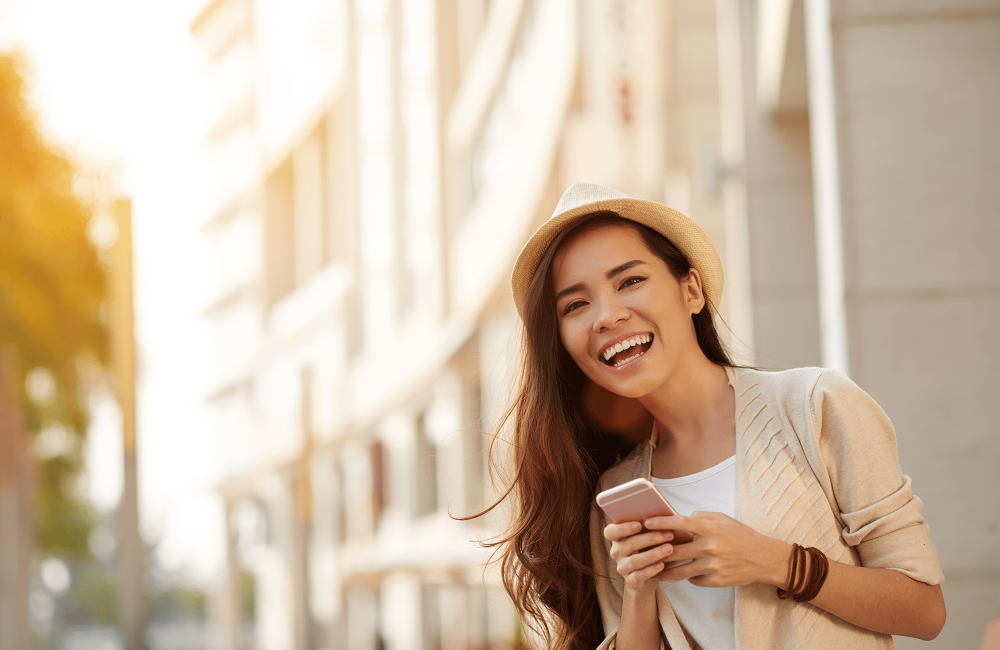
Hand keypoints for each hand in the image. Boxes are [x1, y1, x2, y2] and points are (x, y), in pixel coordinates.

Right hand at [604, 520, 677, 595]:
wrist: (647, 576)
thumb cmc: (648, 547)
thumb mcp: (645, 536)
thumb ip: (648, 526)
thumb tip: (662, 514)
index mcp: (617, 537)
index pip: (610, 531)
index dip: (623, 528)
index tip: (639, 525)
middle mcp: (616, 552)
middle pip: (629, 544)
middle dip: (650, 538)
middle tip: (669, 534)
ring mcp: (622, 567)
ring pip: (635, 561)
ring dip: (653, 554)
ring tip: (670, 549)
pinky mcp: (631, 580)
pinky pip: (639, 575)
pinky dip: (651, 570)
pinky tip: (662, 564)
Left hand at [645, 512, 790, 587]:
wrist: (764, 559)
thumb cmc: (742, 536)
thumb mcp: (723, 520)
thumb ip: (701, 517)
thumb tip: (682, 518)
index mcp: (710, 529)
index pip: (679, 523)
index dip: (660, 523)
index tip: (646, 523)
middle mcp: (709, 547)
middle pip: (673, 551)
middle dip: (655, 551)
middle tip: (642, 550)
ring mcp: (712, 566)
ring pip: (679, 572)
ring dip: (664, 572)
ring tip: (653, 570)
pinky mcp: (716, 581)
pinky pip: (694, 580)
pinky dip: (688, 577)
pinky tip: (684, 574)